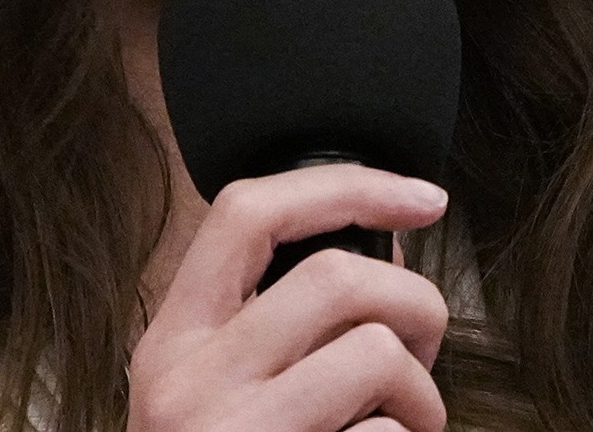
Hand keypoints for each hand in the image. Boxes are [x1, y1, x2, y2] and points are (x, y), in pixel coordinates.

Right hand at [131, 165, 452, 431]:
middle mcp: (185, 385)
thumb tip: (384, 254)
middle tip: (421, 354)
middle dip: (413, 303)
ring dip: (423, 392)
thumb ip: (275, 330)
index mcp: (169, 346)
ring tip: (408, 428)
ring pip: (375, 352)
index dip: (347, 185)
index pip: (246, 214)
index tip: (420, 197)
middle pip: (335, 276)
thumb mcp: (215, 398)